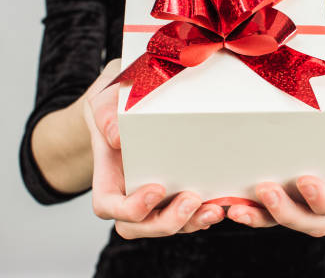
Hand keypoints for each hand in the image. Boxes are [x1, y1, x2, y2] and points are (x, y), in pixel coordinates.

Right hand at [83, 59, 224, 238]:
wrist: (132, 99)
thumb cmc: (115, 103)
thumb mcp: (105, 101)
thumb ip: (106, 116)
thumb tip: (117, 138)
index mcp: (107, 175)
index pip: (107, 206)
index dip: (130, 208)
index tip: (156, 188)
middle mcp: (128, 192)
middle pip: (138, 226)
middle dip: (167, 221)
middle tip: (191, 199)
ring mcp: (153, 197)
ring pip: (167, 225)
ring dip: (191, 222)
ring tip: (214, 209)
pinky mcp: (175, 192)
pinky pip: (187, 215)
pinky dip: (203, 214)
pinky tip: (219, 205)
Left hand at [226, 55, 324, 236]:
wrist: (314, 88)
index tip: (304, 180)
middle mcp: (320, 187)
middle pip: (313, 222)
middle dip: (288, 213)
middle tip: (265, 189)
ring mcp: (293, 190)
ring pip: (280, 219)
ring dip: (259, 217)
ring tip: (236, 208)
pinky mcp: (269, 184)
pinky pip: (257, 207)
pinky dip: (242, 208)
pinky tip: (223, 202)